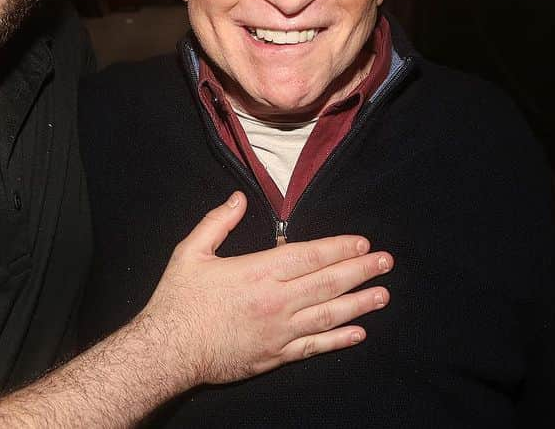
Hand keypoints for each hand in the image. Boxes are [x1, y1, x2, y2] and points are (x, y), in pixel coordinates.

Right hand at [138, 191, 391, 386]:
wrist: (168, 351)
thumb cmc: (178, 300)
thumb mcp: (191, 252)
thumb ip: (217, 222)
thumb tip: (239, 198)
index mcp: (257, 272)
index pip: (309, 256)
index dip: (339, 248)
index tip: (362, 243)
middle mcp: (275, 302)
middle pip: (327, 283)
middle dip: (360, 271)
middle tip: (386, 263)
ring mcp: (278, 332)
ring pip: (328, 315)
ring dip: (359, 303)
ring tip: (383, 294)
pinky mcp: (275, 356)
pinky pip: (314, 347)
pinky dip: (338, 339)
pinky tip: (359, 332)